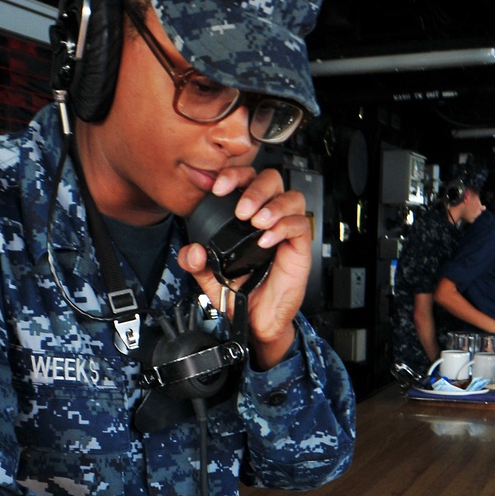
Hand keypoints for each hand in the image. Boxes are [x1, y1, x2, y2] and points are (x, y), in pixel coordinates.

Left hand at [178, 167, 310, 369]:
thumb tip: (194, 250)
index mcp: (245, 216)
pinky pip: (300, 225)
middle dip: (255, 187)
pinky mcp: (299, 247)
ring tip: (256, 222)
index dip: (234, 174)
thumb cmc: (240, 294)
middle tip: (241, 209)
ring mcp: (285, 231)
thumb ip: (196, 262)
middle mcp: (267, 218)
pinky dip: (283, 226)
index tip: (218, 187)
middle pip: (272, 179)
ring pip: (291, 197)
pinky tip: (266, 240)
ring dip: (272, 205)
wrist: (255, 321)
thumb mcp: (209, 277)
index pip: (246, 179)